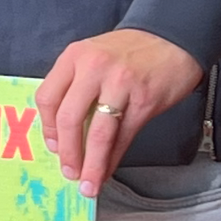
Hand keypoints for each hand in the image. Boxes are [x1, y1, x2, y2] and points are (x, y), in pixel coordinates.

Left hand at [34, 28, 204, 197]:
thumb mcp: (93, 56)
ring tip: (88, 183)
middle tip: (69, 172)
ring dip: (92, 164)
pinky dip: (114, 158)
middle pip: (69, 119)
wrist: (173, 37)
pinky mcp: (144, 100)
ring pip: (98, 133)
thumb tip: (63, 133)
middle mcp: (94, 68)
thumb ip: (75, 86)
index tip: (53, 147)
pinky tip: (108, 169)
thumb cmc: (130, 51)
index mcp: (74, 57)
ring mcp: (120, 84)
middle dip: (68, 152)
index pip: (47, 97)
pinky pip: (123, 137)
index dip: (47, 128)